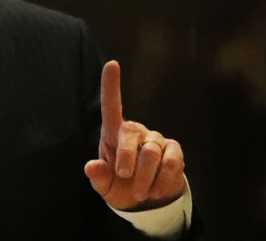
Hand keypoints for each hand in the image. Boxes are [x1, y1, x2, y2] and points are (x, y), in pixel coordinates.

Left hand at [84, 61, 185, 210]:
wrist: (146, 202)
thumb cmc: (119, 186)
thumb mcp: (104, 185)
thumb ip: (98, 177)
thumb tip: (90, 167)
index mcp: (114, 134)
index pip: (112, 105)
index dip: (111, 85)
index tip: (112, 64)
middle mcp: (136, 131)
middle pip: (131, 133)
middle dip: (126, 159)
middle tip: (124, 177)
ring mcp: (156, 139)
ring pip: (151, 153)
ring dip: (143, 178)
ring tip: (139, 192)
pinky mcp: (174, 151)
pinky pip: (170, 163)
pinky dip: (161, 181)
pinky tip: (156, 190)